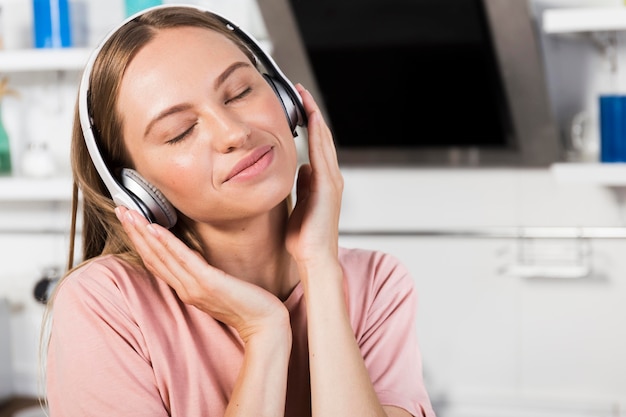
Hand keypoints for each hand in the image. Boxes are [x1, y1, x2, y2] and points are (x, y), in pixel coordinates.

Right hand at [115, 206, 288, 342]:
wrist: (264, 323)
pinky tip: (154, 229)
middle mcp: (185, 288)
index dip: (140, 241)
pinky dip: (167, 244)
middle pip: (152, 257)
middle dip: (134, 233)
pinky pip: (183, 260)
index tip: (129, 220)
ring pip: (162, 256)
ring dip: (143, 234)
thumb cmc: (246, 304)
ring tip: (129, 214)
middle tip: (119, 209)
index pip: (156, 262)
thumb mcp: (218, 285)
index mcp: (186, 288)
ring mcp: (195, 286)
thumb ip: (202, 273)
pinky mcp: (209, 283)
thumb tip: (194, 256)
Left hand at [286, 85, 343, 268]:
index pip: (316, 145)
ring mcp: (331, 182)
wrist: (313, 258)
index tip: (298, 105)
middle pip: (323, 138)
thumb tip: (302, 168)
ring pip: (325, 142)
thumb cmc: (305, 238)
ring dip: (316, 118)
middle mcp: (330, 178)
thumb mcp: (300, 204)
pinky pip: (323, 155)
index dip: (309, 123)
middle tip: (302, 91)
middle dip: (313, 113)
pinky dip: (319, 136)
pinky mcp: (328, 188)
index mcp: (322, 182)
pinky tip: (313, 121)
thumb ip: (304, 186)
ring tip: (306, 98)